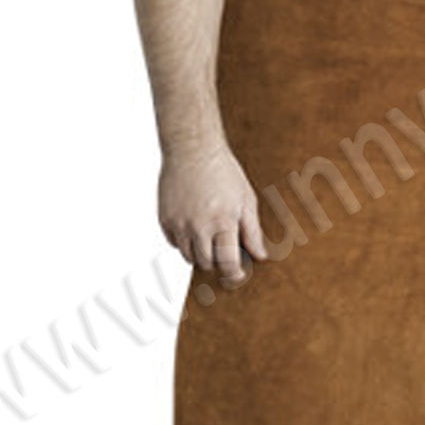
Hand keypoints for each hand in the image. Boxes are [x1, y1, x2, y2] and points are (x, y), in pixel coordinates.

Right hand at [158, 142, 268, 286]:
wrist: (193, 150)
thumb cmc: (224, 172)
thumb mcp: (246, 199)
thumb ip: (253, 231)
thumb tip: (260, 256)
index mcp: (223, 221)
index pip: (228, 262)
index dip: (234, 273)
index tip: (238, 274)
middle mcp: (198, 226)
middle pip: (207, 263)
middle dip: (218, 263)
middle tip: (225, 253)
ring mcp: (179, 223)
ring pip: (188, 256)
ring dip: (201, 254)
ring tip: (211, 238)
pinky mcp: (165, 219)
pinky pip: (174, 243)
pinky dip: (185, 242)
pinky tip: (195, 228)